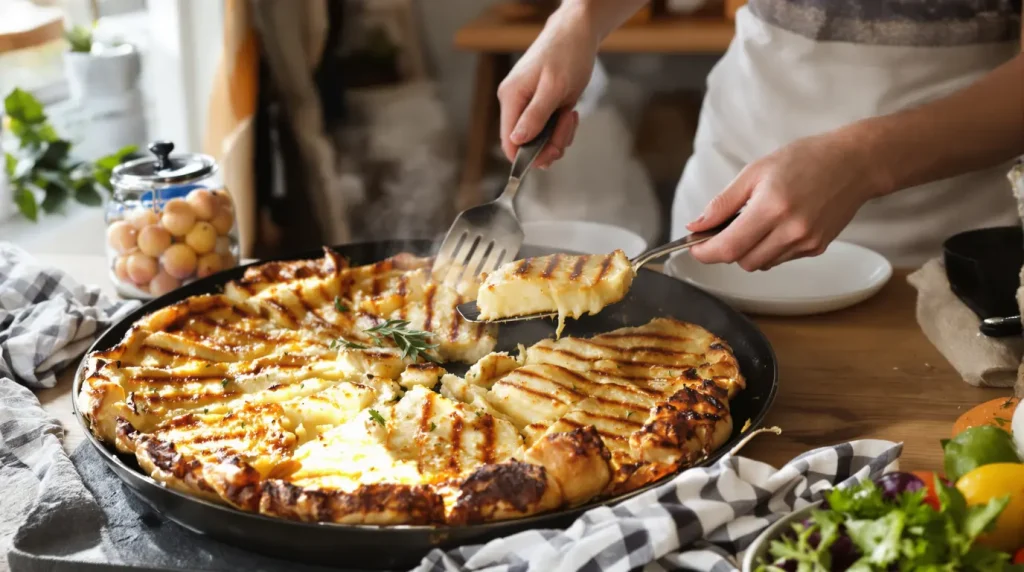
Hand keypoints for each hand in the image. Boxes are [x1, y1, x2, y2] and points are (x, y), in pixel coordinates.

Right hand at [497, 6, 595, 167]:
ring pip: (540, 139)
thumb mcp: (554, 87)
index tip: (550, 154)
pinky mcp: (540, 106)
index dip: (527, 156)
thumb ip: (535, 116)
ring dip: (560, 134)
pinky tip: (570, 111)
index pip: (509, 142)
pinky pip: (548, 129)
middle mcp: (515, 104)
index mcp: (511, 98)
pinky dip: (562, 127)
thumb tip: (516, 140)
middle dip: (551, 143)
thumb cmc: (567, 54)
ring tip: (570, 114)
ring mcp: (527, 105)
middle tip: (568, 127)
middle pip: (526, 144)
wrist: (578, 33)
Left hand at [685, 130, 886, 270]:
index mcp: (772, 207)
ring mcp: (806, 242)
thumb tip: (696, 225)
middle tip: (725, 229)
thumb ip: (723, 203)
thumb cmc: (805, 159)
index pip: (728, 247)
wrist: (855, 163)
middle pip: (742, 261)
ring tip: (756, 222)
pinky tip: (777, 226)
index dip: (705, 252)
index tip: (694, 246)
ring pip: (761, 264)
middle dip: (727, 250)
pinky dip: (769, 249)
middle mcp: (791, 230)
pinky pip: (780, 259)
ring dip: (749, 251)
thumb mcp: (755, 171)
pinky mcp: (817, 248)